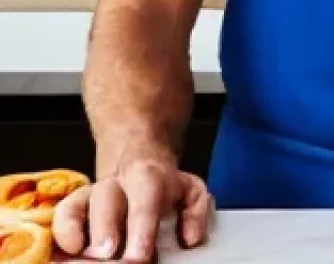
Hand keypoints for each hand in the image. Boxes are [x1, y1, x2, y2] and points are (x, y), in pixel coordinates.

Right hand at [52, 155, 212, 261]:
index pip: (144, 202)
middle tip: (108, 256)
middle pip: (106, 203)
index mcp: (147, 178)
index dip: (140, 230)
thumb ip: (195, 211)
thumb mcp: (190, 190)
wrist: (138, 159)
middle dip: (106, 232)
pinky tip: (67, 251)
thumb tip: (191, 238)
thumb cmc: (163, 186)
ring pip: (76, 206)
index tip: (139, 258)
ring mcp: (90, 194)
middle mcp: (115, 184)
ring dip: (75, 232)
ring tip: (83, 257)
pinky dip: (59, 233)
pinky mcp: (72, 206)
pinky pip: (60, 215)